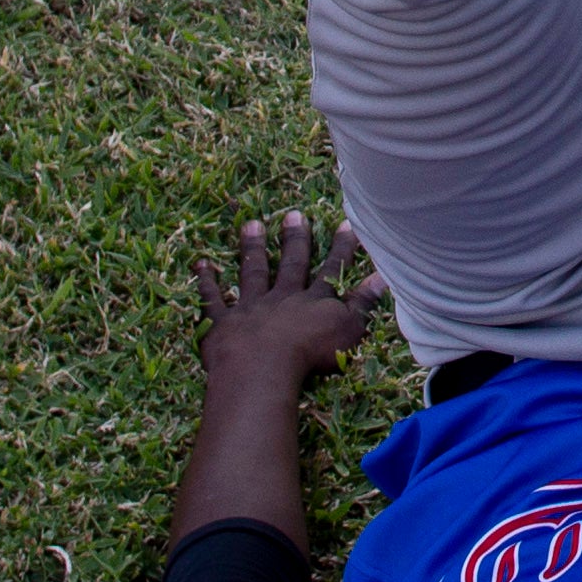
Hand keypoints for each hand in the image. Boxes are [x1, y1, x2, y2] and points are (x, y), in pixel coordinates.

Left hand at [196, 211, 382, 397]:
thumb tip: (380, 278)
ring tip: (252, 224)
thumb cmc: (310, 355)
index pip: (331, 270)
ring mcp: (250, 308)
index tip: (345, 224)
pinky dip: (207, 282)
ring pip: (253, 273)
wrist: (263, 367)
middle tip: (293, 214)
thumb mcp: (348, 332)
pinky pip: (213, 299)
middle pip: (290, 265)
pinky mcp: (223, 323)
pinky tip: (201, 265)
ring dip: (253, 249)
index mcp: (313, 303)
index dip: (340, 249)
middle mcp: (282, 298)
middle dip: (294, 240)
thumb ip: (362, 305)